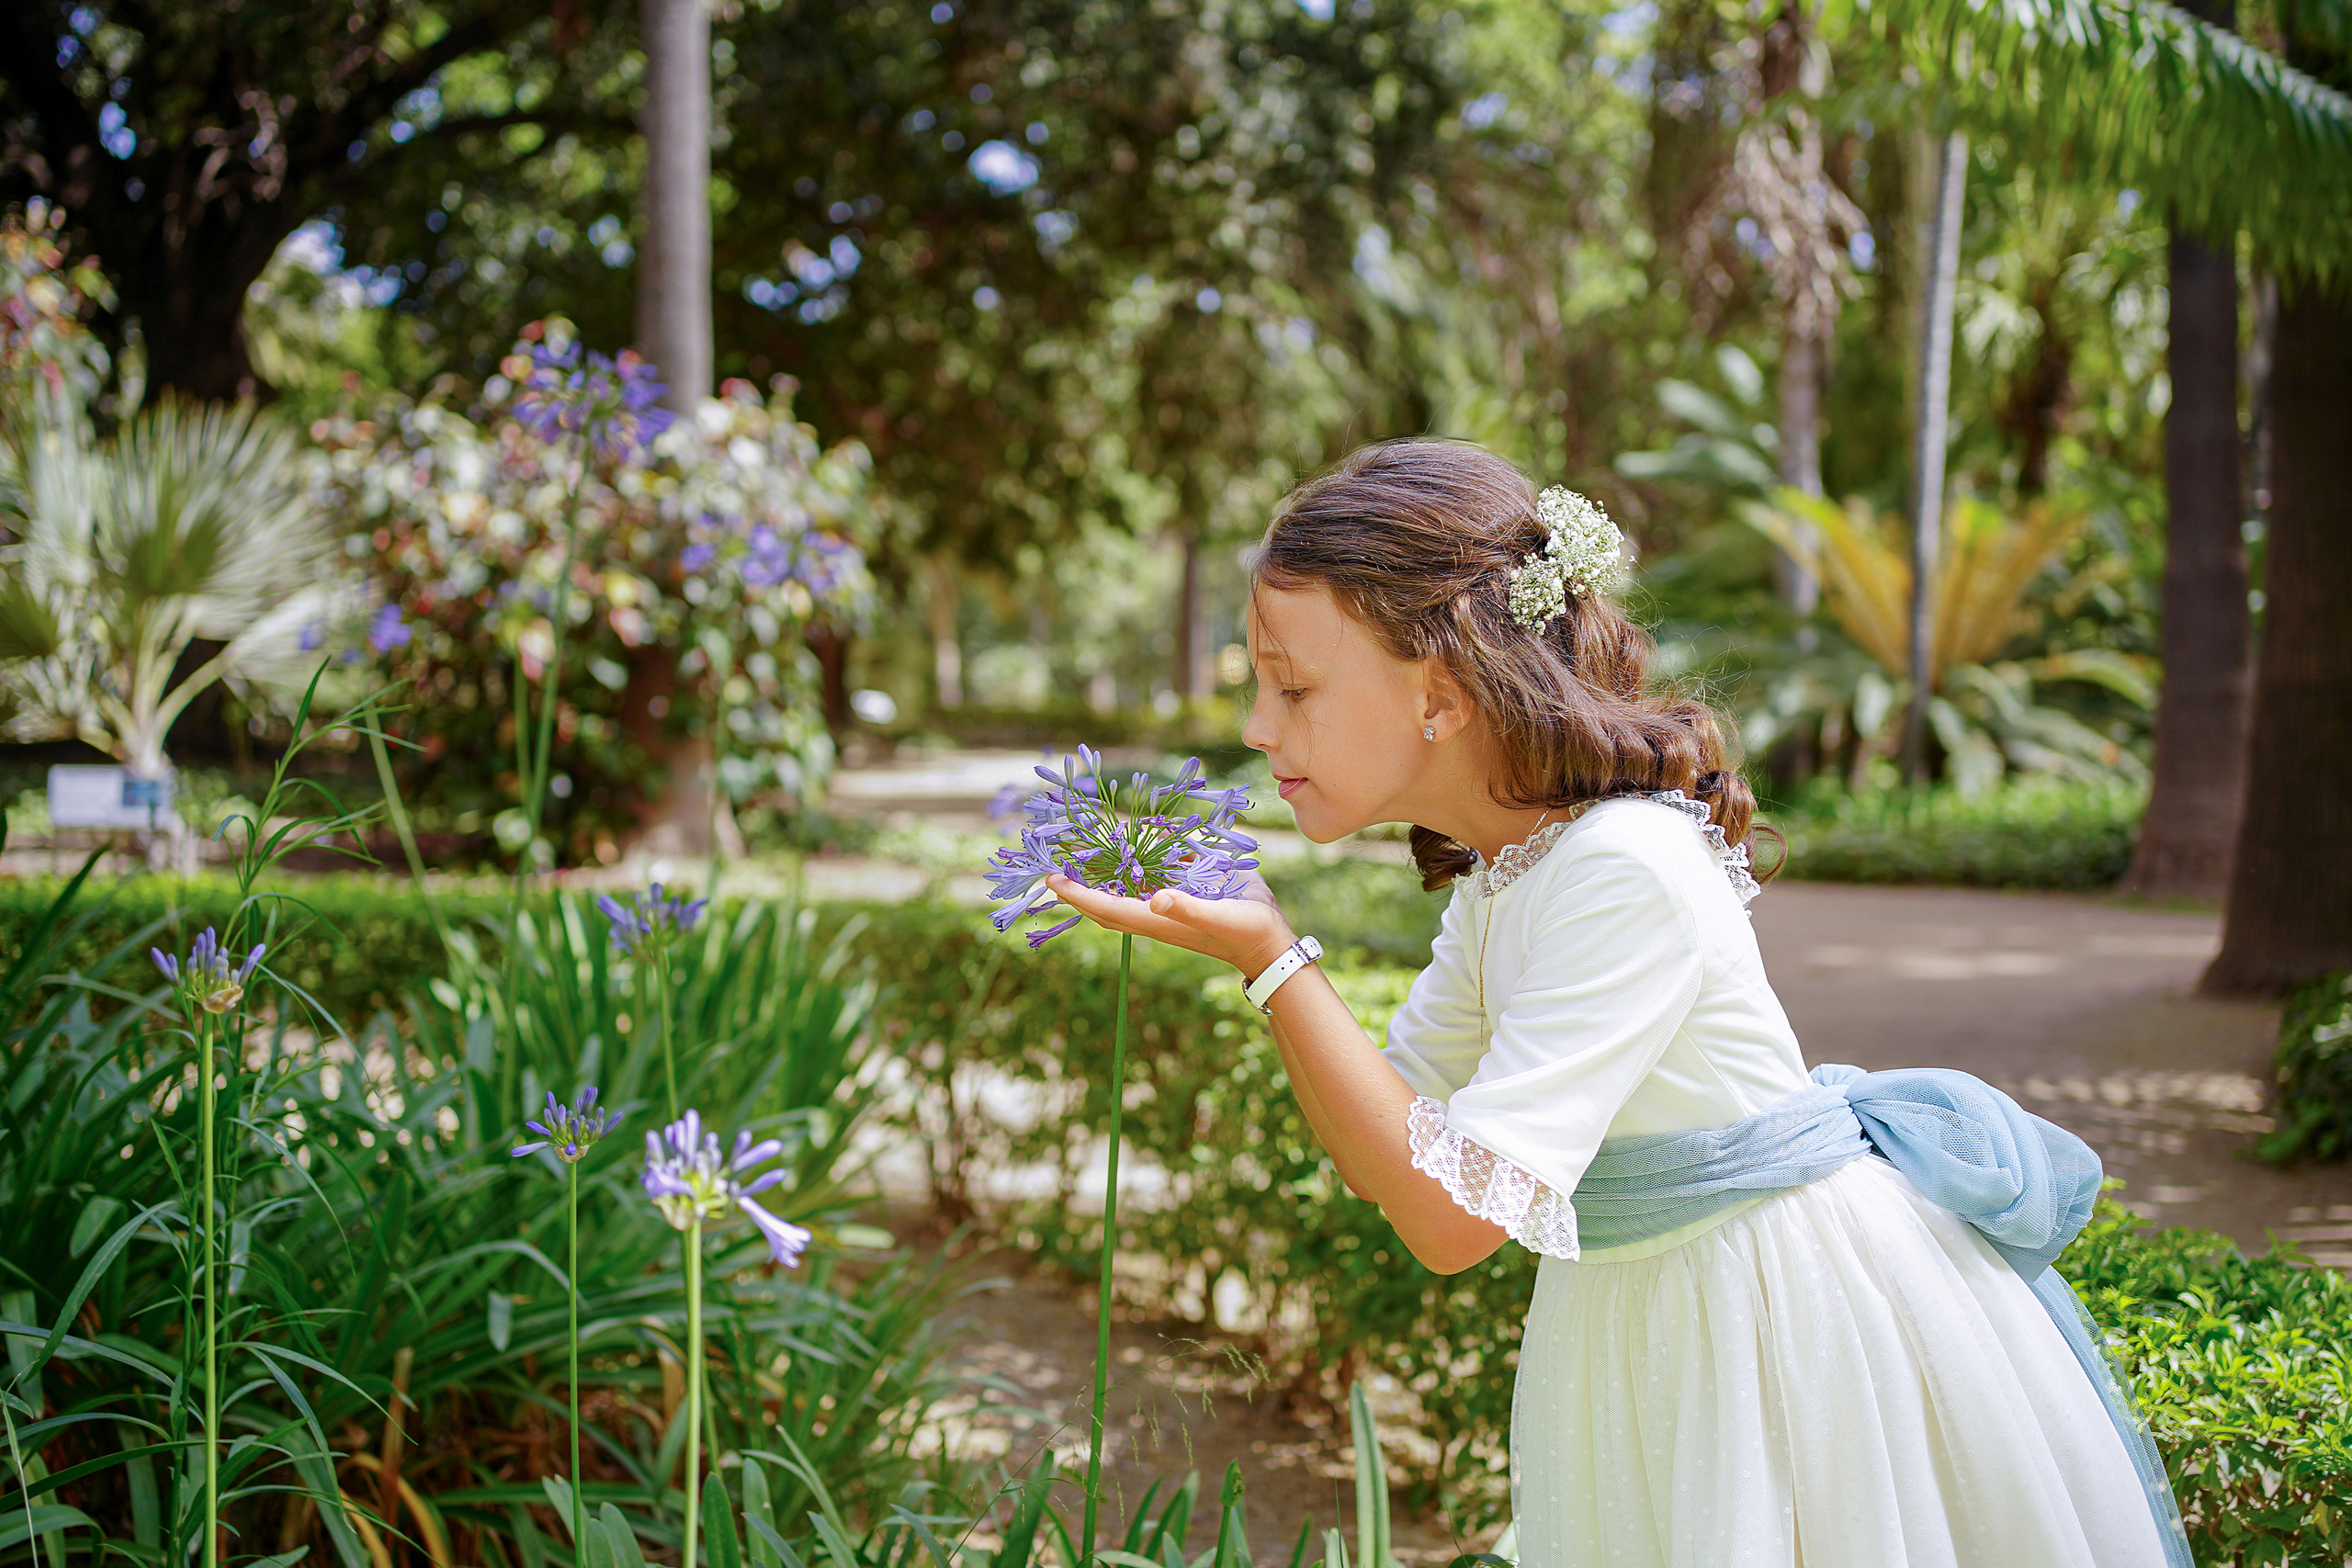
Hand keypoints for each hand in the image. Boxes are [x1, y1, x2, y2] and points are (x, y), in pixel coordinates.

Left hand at [1042, 867, 1295, 979]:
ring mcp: (1168, 902)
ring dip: (1104, 871)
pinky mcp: (1185, 890)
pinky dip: (1140, 858)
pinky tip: (1134, 839)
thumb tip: (1156, 899)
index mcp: (1156, 919)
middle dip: (1079, 886)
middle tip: (1053, 865)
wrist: (1270, 939)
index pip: (1105, 907)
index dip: (1077, 895)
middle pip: (1106, 901)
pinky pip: (1153, 874)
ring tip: (1081, 850)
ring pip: (1126, 887)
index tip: (1051, 880)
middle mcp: (1155, 910)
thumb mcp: (1218, 916)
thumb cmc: (1243, 932)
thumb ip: (1187, 907)